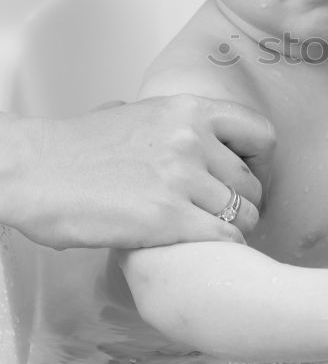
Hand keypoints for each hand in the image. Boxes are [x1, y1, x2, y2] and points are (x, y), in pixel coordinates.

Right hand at [0, 95, 274, 249]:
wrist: (31, 172)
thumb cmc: (73, 149)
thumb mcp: (132, 115)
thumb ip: (169, 122)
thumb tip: (179, 125)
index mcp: (187, 111)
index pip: (260, 133)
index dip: (260, 161)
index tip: (247, 177)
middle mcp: (192, 140)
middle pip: (252, 182)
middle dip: (245, 203)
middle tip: (229, 218)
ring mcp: (182, 179)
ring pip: (243, 213)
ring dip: (234, 230)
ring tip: (214, 238)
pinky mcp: (168, 218)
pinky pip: (223, 237)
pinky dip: (222, 249)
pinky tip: (203, 253)